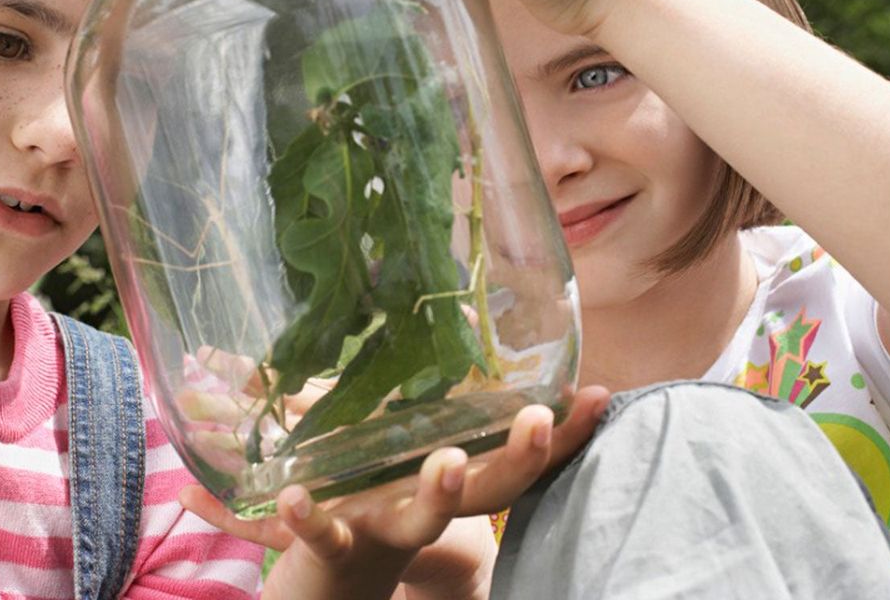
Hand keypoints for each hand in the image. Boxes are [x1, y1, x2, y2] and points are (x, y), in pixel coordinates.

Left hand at [180, 385, 610, 599]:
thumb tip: (428, 316)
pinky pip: (325, 535)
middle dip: (520, 457)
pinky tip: (292, 494)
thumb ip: (397, 385)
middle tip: (539, 420)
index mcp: (450, 479)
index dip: (564, 433)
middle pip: (489, 489)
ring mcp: (385, 530)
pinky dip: (308, 519)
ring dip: (439, 494)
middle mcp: (429, 509)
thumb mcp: (386, 437)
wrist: (324, 580)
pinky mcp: (334, 546)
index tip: (597, 394)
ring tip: (448, 460)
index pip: (517, 456)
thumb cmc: (367, 495)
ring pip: (420, 520)